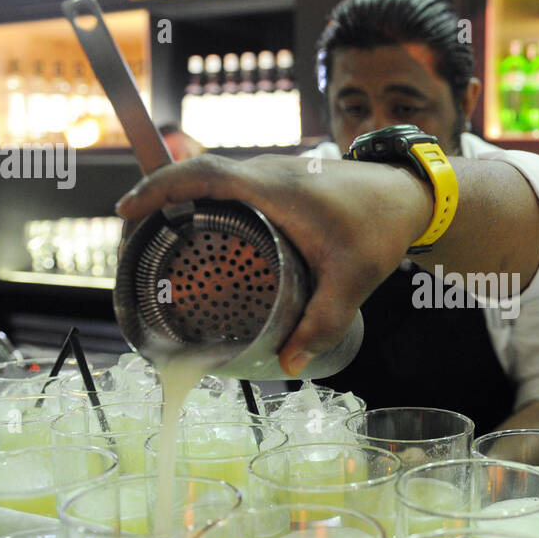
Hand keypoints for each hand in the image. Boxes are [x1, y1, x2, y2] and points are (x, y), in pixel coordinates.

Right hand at [115, 153, 431, 375]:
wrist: (411, 194)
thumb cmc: (382, 227)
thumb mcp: (352, 282)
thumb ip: (321, 325)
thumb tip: (288, 366)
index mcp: (274, 188)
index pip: (202, 173)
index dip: (159, 186)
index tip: (127, 207)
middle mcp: (268, 173)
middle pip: (197, 172)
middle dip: (158, 195)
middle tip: (133, 231)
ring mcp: (276, 174)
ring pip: (215, 176)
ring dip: (182, 195)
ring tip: (158, 232)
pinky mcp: (284, 182)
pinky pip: (233, 183)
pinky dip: (209, 198)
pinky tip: (204, 229)